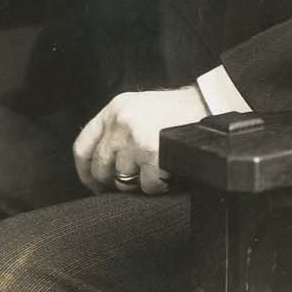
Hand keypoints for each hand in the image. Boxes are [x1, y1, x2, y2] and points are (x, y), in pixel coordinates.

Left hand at [73, 87, 207, 195]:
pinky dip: (160, 185)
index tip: (93, 184)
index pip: (82, 147)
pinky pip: (147, 187)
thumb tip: (101, 164)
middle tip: (135, 177)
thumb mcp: (139, 108)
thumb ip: (117, 129)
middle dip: (116, 180)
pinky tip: (168, 170)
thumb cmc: (176, 110)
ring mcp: (135, 138)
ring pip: (123, 181)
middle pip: (101, 168)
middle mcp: (120, 122)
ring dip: (140, 182)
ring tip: (157, 167)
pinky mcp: (153, 154)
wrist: (209, 104)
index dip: (85, 172)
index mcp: (115, 109)